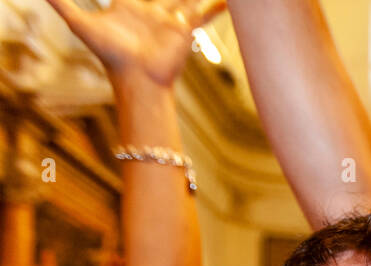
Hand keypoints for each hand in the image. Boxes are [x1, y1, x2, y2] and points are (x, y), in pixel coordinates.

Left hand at [45, 0, 225, 87]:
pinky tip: (234, 2)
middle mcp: (151, 10)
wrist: (140, 79)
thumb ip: (63, 5)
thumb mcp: (81, 25)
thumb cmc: (111, 56)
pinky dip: (218, 6)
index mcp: (128, 6)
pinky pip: (205, 11)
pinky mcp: (187, 25)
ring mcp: (170, 17)